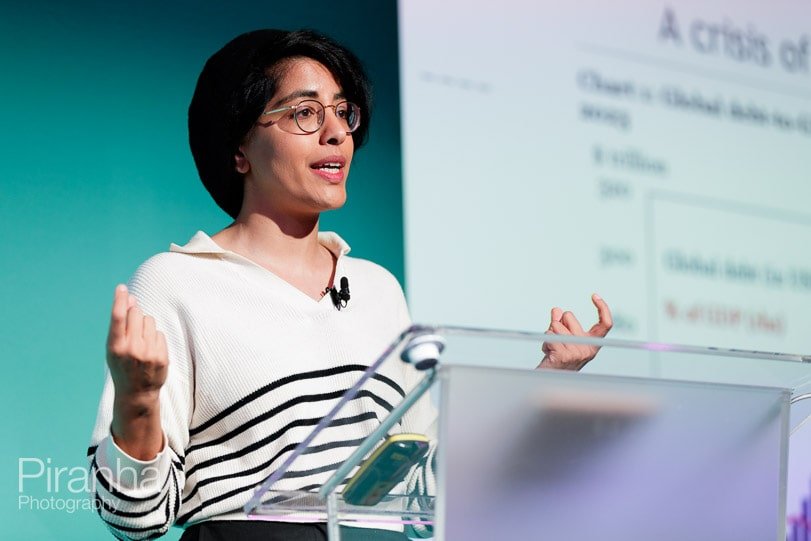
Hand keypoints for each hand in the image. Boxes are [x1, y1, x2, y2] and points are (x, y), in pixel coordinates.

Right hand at [106, 284, 167, 398]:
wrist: (136, 393)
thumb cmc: (122, 366)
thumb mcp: (114, 348)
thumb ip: (121, 325)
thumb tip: (131, 299)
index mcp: (115, 347)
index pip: (118, 318)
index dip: (120, 301)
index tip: (122, 288)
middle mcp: (131, 349)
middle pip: (137, 313)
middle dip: (135, 313)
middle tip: (132, 328)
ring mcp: (148, 353)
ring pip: (149, 320)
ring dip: (145, 326)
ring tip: (141, 342)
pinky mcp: (162, 357)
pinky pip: (159, 333)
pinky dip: (155, 338)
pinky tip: (150, 351)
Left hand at [538, 293, 612, 370]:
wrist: (550, 380)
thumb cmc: (556, 357)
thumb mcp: (560, 336)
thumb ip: (559, 322)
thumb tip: (556, 309)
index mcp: (593, 344)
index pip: (605, 325)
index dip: (603, 308)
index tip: (594, 295)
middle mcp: (589, 349)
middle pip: (569, 316)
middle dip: (558, 322)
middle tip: (556, 340)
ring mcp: (578, 353)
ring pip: (556, 326)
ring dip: (549, 334)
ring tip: (551, 349)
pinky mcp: (565, 356)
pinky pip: (549, 336)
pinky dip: (544, 342)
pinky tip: (548, 353)